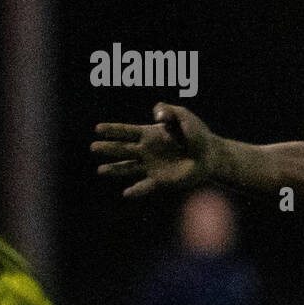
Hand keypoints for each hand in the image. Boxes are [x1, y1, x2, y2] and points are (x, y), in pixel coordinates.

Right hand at [92, 103, 215, 197]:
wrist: (210, 155)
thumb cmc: (196, 133)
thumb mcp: (183, 116)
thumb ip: (169, 111)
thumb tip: (157, 116)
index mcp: (148, 134)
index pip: (126, 131)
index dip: (112, 130)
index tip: (98, 129)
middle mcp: (145, 151)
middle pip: (123, 149)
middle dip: (108, 148)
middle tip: (93, 147)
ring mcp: (151, 166)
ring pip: (128, 168)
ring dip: (115, 169)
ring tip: (100, 170)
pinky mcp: (160, 180)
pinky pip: (145, 186)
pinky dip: (136, 190)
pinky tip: (126, 193)